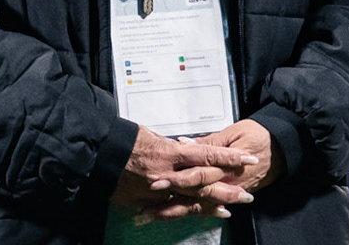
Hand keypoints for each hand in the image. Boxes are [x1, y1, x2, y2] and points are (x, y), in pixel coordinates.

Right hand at [109, 126, 260, 218]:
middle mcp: (168, 173)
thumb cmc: (125, 139)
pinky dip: (190, 212)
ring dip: (214, 204)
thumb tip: (187, 149)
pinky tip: (205, 214)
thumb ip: (172, 147)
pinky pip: (172, 210)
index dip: (230, 157)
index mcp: (171, 152)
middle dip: (228, 188)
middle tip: (248, 194)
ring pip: (192, 200)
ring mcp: (158, 190)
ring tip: (232, 207)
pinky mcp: (147, 202)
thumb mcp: (152, 135)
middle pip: (205, 183)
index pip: (208, 154)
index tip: (249, 158)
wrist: (98, 152)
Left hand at [140, 119, 282, 221]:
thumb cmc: (260, 135)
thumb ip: (209, 141)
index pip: (196, 175)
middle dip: (168, 202)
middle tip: (144, 206)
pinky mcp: (231, 194)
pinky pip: (209, 207)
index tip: (155, 182)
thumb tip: (184, 143)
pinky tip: (175, 216)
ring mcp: (228, 192)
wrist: (285, 149)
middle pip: (193, 195)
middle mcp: (226, 183)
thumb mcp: (235, 131)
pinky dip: (192, 213)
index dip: (175, 180)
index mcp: (225, 166)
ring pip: (198, 206)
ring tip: (151, 215)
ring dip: (174, 212)